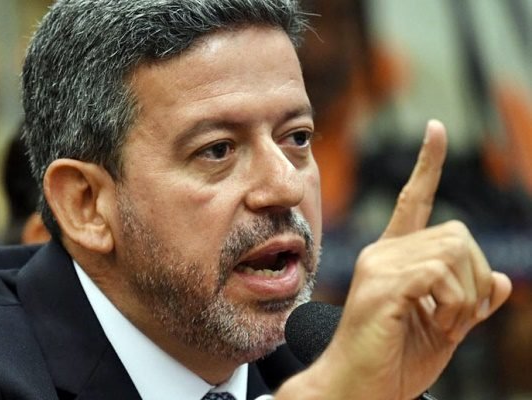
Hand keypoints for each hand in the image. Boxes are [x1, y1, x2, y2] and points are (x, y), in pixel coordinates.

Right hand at [276, 120, 511, 399]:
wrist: (359, 387)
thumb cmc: (395, 360)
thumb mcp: (446, 329)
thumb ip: (471, 301)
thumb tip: (504, 280)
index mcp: (393, 257)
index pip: (414, 199)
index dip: (428, 164)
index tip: (436, 130)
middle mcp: (383, 252)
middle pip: (458, 234)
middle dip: (476, 279)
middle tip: (459, 318)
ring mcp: (379, 265)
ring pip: (454, 251)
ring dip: (466, 296)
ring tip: (443, 325)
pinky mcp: (382, 284)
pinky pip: (440, 274)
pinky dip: (454, 305)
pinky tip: (435, 325)